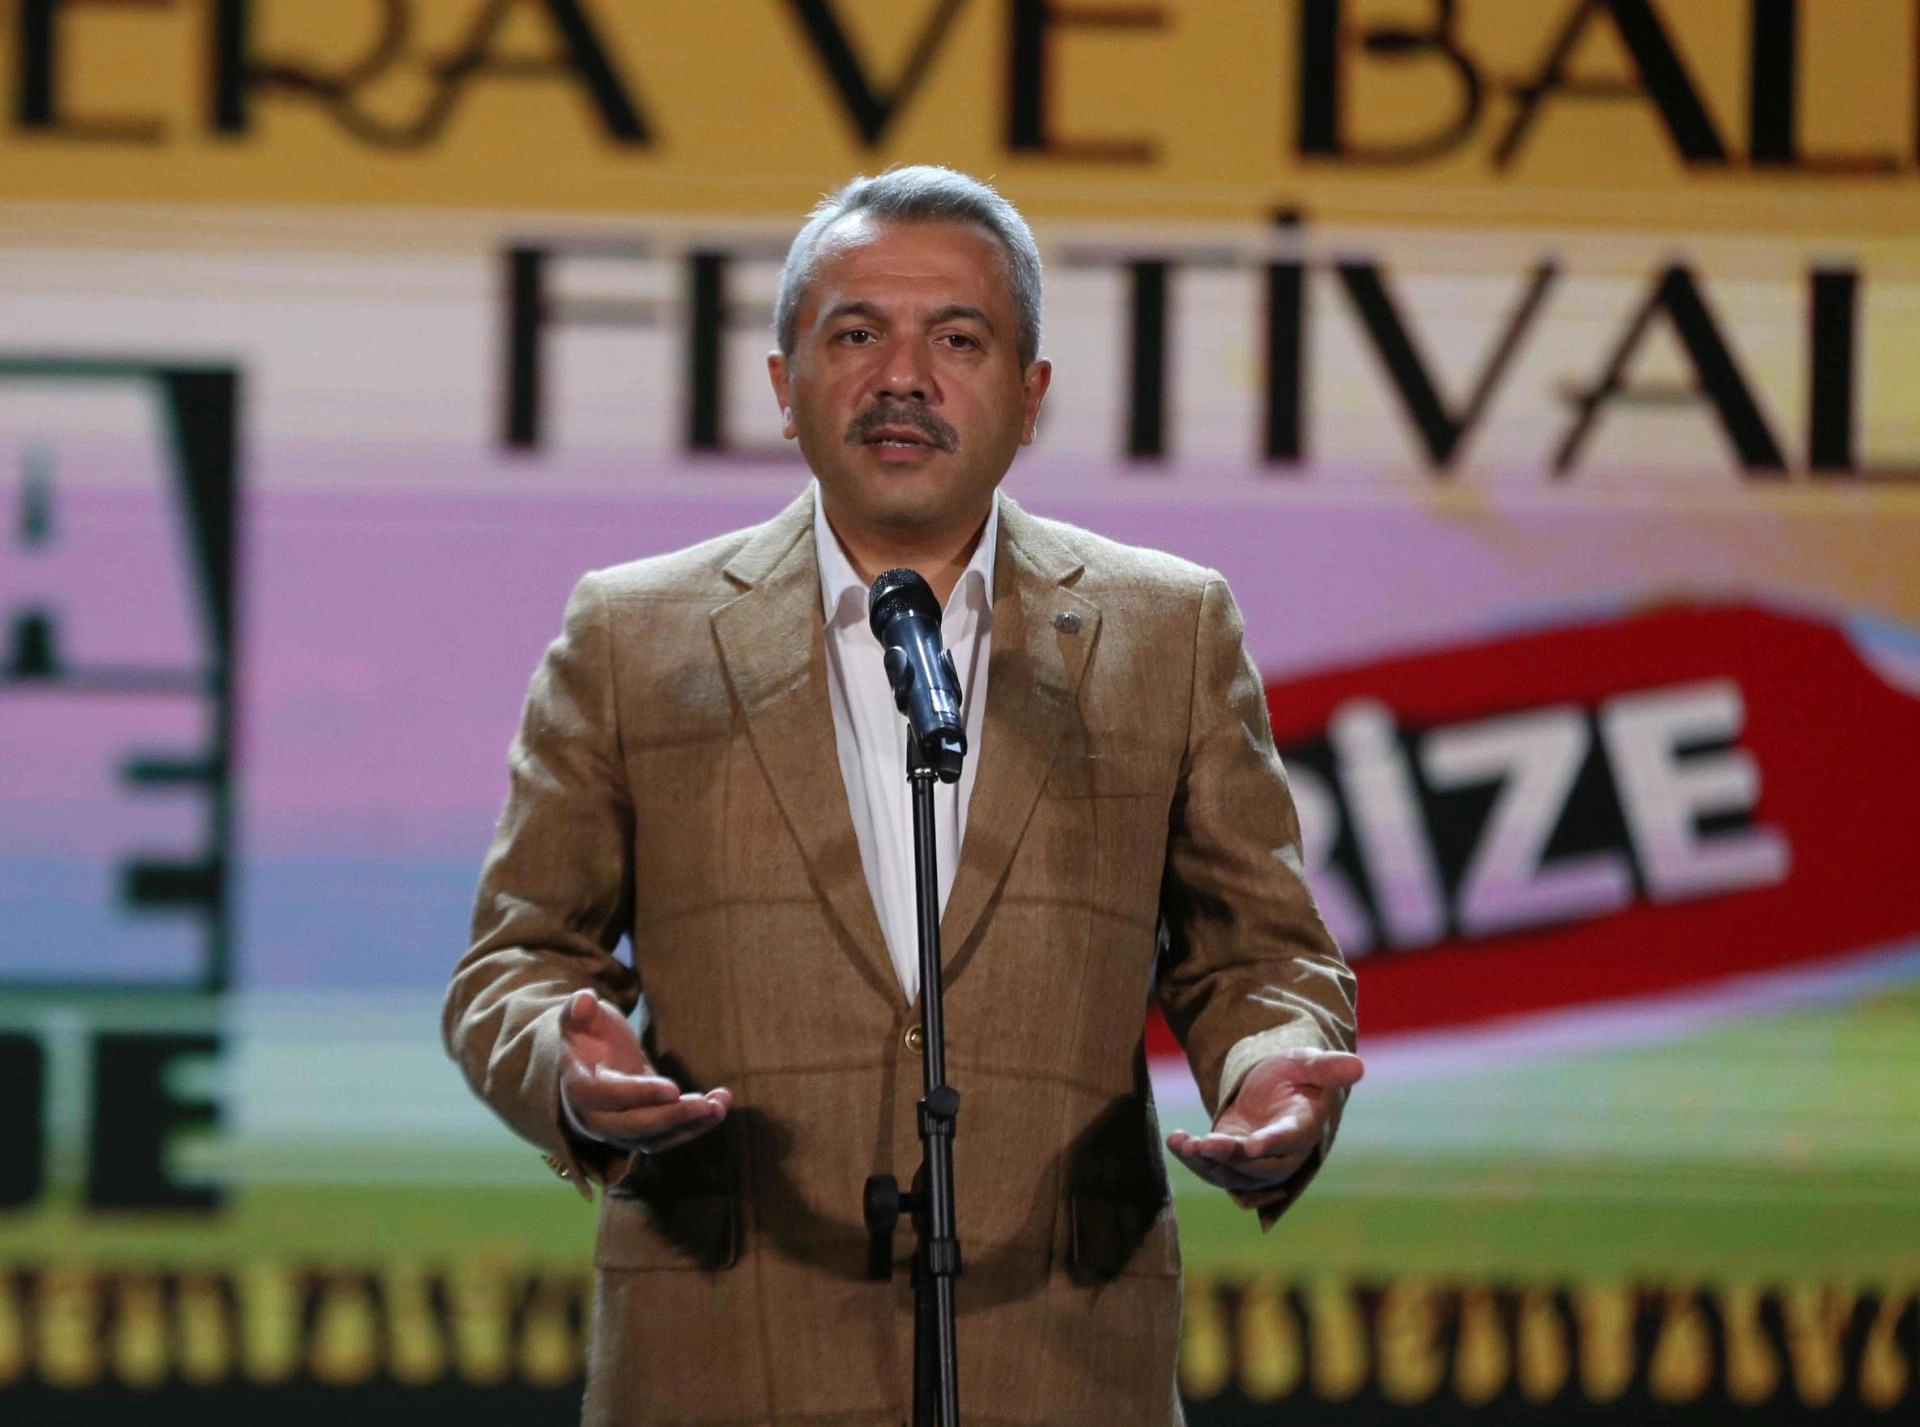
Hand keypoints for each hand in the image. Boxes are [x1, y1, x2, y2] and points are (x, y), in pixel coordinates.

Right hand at [559, 989, 732, 1154]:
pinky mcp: (640, 1135)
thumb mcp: (580, 1017)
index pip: (608, 1096)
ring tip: (719, 1107)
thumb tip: (585, 1001)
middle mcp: (595, 1118)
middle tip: (705, 1105)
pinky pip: (666, 1139)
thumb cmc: (588, 1036)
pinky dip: (693, 1128)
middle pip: (633, 1127)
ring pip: (653, 1139)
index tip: (674, 1087)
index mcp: (580, 1087)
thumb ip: (579, 1009)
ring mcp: (618, 1131)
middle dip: (671, 1117)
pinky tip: (718, 1109)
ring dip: (688, 1126)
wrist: (590, 1064)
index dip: (639, 1093)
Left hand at [1166, 1047, 1363, 1193]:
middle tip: (1206, 1144)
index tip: (1253, 1145)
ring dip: (1206, 1162)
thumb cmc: (1296, 1073)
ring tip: (1184, 1144)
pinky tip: (1175, 1140)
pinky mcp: (1231, 1160)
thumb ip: (1327, 1068)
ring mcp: (1254, 1162)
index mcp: (1304, 1127)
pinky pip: (1212, 1167)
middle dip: (1231, 1158)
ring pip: (1231, 1174)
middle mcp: (1281, 1153)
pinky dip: (1191, 1157)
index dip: (1272, 1143)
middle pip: (1258, 1166)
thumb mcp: (1308, 1063)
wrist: (1276, 1088)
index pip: (1290, 1139)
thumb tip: (1358, 1066)